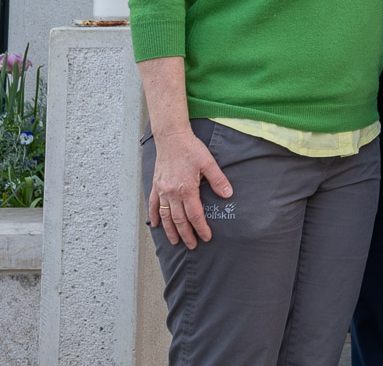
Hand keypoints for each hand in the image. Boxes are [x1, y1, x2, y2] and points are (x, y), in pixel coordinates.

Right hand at [148, 128, 232, 247]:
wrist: (171, 137)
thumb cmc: (191, 148)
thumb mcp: (209, 163)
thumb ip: (218, 180)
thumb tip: (228, 194)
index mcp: (187, 189)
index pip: (195, 215)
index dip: (201, 228)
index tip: (206, 237)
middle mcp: (172, 193)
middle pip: (180, 220)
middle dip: (187, 235)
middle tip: (193, 245)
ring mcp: (163, 190)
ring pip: (166, 216)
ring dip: (171, 230)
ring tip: (175, 241)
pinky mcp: (156, 185)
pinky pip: (154, 205)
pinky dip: (155, 216)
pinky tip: (156, 224)